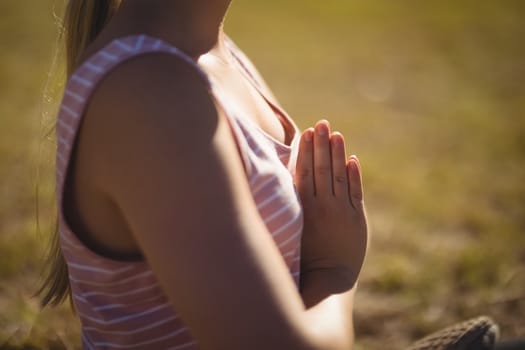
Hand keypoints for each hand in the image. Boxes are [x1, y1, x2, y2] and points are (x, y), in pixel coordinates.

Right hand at [295, 120, 367, 287]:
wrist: (327, 278)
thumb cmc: (302, 255)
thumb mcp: (290, 229)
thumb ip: (290, 205)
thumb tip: (283, 181)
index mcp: (303, 208)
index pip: (304, 172)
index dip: (306, 151)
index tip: (306, 132)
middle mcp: (322, 206)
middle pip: (322, 169)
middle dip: (321, 145)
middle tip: (322, 123)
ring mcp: (341, 212)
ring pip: (339, 177)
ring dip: (338, 154)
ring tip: (336, 134)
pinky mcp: (357, 219)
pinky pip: (356, 192)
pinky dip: (354, 175)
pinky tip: (352, 159)